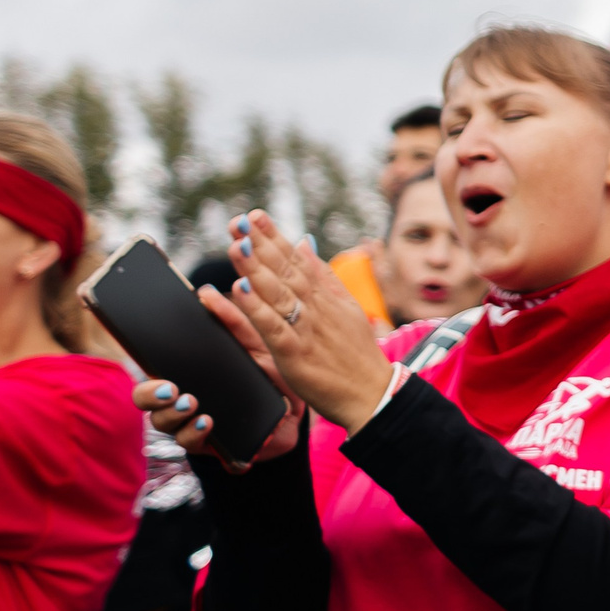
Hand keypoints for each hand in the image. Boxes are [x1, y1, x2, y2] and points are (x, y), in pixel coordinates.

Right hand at [134, 286, 303, 467]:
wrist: (295, 411)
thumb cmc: (269, 373)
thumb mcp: (256, 343)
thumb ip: (235, 321)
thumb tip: (207, 293)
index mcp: (186, 371)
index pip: (152, 366)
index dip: (140, 358)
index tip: (143, 350)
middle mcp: (180, 398)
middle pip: (145, 399)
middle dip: (150, 395)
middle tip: (170, 387)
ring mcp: (190, 422)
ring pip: (163, 423)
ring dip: (172, 414)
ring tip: (192, 403)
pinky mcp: (209, 444)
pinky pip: (191, 443)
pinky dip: (195, 433)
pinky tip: (207, 422)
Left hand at [221, 210, 395, 433]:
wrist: (372, 395)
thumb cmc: (357, 354)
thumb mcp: (346, 307)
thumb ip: (323, 275)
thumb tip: (303, 244)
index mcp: (323, 297)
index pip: (295, 260)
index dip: (274, 237)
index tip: (255, 216)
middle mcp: (314, 308)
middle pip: (284, 271)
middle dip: (261, 245)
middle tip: (239, 222)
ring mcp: (305, 330)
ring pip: (278, 294)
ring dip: (256, 269)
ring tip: (237, 245)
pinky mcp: (295, 354)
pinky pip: (274, 328)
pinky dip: (257, 309)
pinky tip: (241, 291)